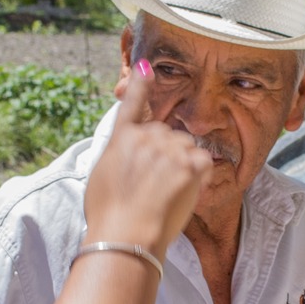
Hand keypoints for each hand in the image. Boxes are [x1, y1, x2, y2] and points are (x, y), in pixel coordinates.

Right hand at [83, 58, 210, 254]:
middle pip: (166, 134)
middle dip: (166, 154)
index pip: (132, 104)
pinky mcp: (189, 166)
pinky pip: (203, 162)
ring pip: (186, 147)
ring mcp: (168, 150)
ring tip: (168, 192)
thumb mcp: (101, 177)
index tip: (147, 68)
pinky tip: (187, 191)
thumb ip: (118, 157)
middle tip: (156, 185)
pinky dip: (201, 176)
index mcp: (121, 139)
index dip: (140, 85)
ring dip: (183, 164)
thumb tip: (128, 155)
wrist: (125, 236)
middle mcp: (145, 137)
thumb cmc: (108, 215)